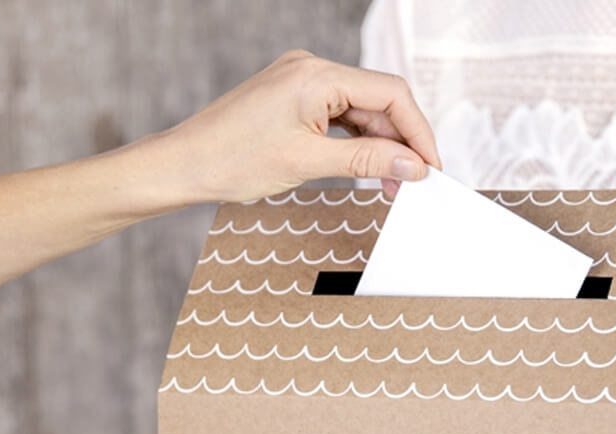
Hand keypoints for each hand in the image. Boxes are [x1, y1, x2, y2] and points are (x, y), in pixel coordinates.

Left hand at [148, 49, 441, 204]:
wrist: (185, 164)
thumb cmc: (233, 160)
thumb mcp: (309, 163)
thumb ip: (367, 161)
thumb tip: (412, 166)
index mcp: (316, 75)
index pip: (391, 93)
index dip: (419, 131)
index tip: (431, 167)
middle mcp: (311, 69)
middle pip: (379, 99)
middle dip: (401, 141)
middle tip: (413, 182)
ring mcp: (301, 81)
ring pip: (361, 110)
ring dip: (380, 145)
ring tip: (391, 183)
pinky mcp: (293, 98)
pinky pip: (339, 115)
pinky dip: (357, 141)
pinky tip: (367, 167)